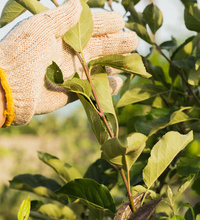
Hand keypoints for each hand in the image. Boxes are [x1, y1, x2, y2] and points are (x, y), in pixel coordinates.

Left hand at [0, 0, 137, 126]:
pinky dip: (106, 87)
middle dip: (116, 43)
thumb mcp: (40, 28)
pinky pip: (93, 89)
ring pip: (98, 68)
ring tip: (130, 61)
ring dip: (114, 64)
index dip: (105, 23)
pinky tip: (118, 82)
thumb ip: (60, 18)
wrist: (10, 88)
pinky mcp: (72, 92)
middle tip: (133, 41)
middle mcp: (69, 54)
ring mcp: (71, 74)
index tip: (120, 21)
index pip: (89, 27)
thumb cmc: (22, 54)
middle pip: (98, 47)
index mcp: (62, 35)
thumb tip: (79, 6)